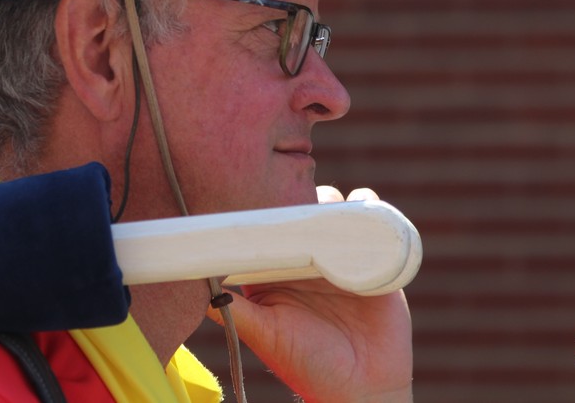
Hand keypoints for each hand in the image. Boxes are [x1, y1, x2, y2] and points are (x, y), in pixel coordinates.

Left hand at [208, 187, 412, 402]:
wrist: (363, 388)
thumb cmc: (309, 365)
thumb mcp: (267, 334)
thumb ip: (235, 310)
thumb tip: (199, 290)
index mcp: (278, 269)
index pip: (268, 227)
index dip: (265, 209)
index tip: (260, 190)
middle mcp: (308, 257)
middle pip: (303, 210)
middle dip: (301, 195)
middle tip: (300, 196)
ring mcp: (342, 255)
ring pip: (335, 209)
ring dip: (333, 199)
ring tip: (330, 207)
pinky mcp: (375, 257)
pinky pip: (373, 221)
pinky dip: (368, 207)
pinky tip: (360, 207)